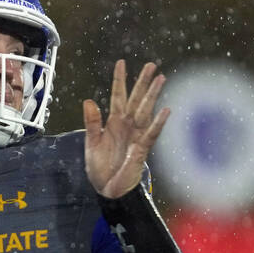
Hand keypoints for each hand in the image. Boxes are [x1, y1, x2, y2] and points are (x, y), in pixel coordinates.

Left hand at [83, 60, 169, 198]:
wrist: (107, 189)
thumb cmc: (100, 168)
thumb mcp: (91, 143)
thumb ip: (92, 122)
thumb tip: (88, 101)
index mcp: (113, 123)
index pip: (118, 96)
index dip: (120, 80)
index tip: (122, 63)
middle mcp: (127, 126)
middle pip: (136, 99)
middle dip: (143, 82)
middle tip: (152, 65)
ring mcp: (136, 135)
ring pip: (146, 111)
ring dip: (152, 95)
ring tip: (161, 79)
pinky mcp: (142, 149)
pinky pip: (151, 133)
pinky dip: (158, 122)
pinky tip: (165, 110)